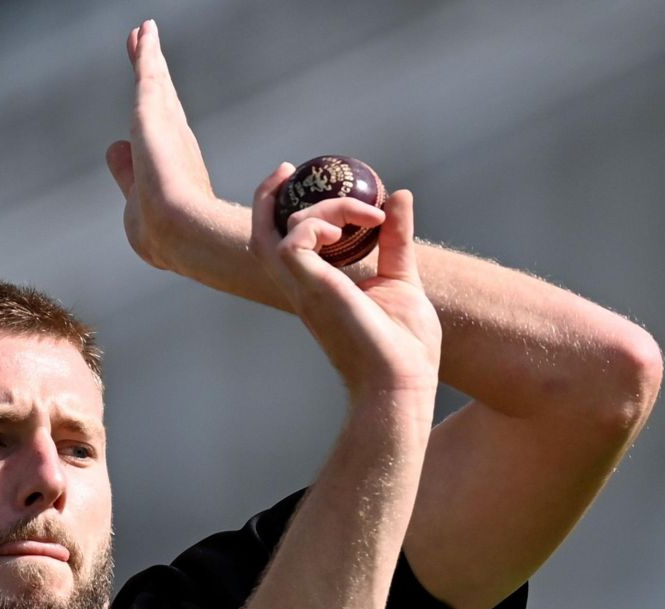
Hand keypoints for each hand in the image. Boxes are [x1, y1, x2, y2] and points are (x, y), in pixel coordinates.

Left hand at [104, 20, 215, 273]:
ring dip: (147, 53)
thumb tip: (114, 150)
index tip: (150, 86)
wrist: (177, 228)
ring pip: (153, 78)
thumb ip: (125, 174)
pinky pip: (147, 71)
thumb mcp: (135, 199)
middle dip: (152, 69)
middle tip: (145, 43)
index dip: (156, 104)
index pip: (159, 124)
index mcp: (169, 159)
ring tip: (142, 30)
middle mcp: (173, 135)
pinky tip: (143, 31)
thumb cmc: (161, 229)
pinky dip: (146, 51)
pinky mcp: (152, 107)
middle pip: (159, 93)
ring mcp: (165, 120)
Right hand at [249, 164, 442, 401]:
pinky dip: (315, 223)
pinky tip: (349, 229)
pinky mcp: (312, 290)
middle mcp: (302, 287)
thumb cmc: (403, 348)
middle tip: (288, 169)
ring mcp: (303, 290)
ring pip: (279, 231)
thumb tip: (399, 196)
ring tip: (365, 215)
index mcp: (317, 287)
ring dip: (320, 208)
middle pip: (261, 235)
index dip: (278, 208)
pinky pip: (293, 242)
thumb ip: (396, 240)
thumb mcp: (401, 279)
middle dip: (266, 197)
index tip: (295, 177)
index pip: (281, 243)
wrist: (401, 382)